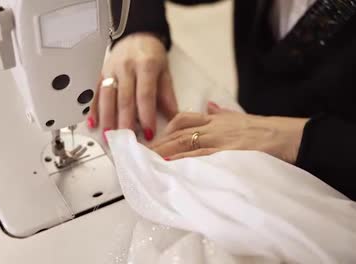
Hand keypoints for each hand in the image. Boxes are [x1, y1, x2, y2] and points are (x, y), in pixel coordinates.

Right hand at [88, 33, 177, 140]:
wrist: (137, 35)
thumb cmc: (152, 56)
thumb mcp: (165, 72)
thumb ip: (167, 95)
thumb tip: (174, 118)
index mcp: (146, 66)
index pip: (145, 94)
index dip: (146, 115)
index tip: (148, 133)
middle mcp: (126, 67)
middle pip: (124, 98)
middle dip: (124, 121)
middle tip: (124, 139)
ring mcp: (111, 70)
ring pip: (107, 97)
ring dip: (107, 118)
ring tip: (108, 135)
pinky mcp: (101, 73)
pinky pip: (95, 92)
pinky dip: (93, 109)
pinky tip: (93, 123)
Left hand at [151, 102, 308, 163]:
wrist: (288, 137)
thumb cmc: (266, 130)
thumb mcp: (240, 118)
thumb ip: (221, 113)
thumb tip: (207, 105)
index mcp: (215, 119)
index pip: (183, 118)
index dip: (166, 128)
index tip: (155, 138)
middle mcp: (214, 127)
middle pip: (178, 131)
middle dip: (158, 142)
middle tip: (141, 152)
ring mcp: (219, 140)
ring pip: (184, 143)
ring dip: (164, 151)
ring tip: (148, 160)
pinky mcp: (227, 153)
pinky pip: (199, 157)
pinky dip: (182, 161)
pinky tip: (170, 166)